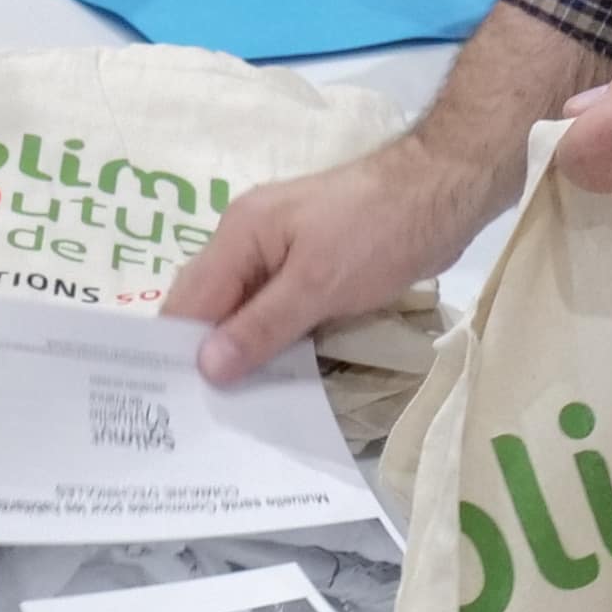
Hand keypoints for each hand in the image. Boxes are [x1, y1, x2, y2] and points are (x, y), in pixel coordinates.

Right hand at [168, 121, 526, 381]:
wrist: (444, 190)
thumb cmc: (379, 231)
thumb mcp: (318, 284)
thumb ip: (261, 326)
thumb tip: (205, 367)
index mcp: (238, 234)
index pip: (188, 301)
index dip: (174, 350)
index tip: (168, 407)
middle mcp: (248, 242)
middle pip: (209, 307)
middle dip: (202, 357)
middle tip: (197, 422)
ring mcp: (280, 255)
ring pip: (242, 313)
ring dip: (239, 354)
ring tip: (228, 415)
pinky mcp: (310, 269)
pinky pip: (274, 312)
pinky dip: (270, 343)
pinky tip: (272, 381)